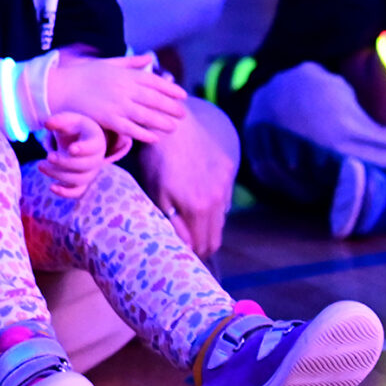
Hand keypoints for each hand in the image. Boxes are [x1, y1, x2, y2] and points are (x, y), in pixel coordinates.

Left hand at [37, 113, 110, 198]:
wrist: (78, 139)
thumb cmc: (73, 128)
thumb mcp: (68, 120)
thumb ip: (59, 120)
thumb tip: (47, 123)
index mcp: (96, 141)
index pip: (94, 147)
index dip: (84, 149)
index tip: (71, 149)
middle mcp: (97, 158)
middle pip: (86, 165)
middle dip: (66, 163)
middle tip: (48, 156)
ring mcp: (90, 172)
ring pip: (79, 179)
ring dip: (59, 175)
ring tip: (41, 165)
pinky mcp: (82, 182)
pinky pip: (77, 192)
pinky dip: (66, 193)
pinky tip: (52, 187)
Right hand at [47, 51, 189, 143]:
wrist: (59, 88)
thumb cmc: (83, 75)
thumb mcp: (108, 63)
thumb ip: (130, 63)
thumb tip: (149, 59)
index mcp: (126, 74)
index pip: (155, 81)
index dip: (171, 89)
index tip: (183, 95)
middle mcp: (125, 89)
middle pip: (155, 99)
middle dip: (171, 107)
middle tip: (184, 114)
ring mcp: (117, 105)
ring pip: (146, 115)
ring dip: (163, 122)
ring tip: (174, 127)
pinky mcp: (108, 119)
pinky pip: (130, 129)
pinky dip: (144, 134)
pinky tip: (155, 138)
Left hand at [138, 101, 237, 256]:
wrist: (174, 126)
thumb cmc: (158, 162)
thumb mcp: (157, 195)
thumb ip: (173, 224)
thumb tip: (187, 246)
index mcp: (199, 209)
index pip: (203, 245)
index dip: (193, 256)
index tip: (183, 258)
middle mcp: (217, 200)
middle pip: (215, 237)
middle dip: (203, 247)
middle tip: (189, 250)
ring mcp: (225, 184)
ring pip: (221, 219)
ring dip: (209, 228)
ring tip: (193, 228)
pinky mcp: (228, 170)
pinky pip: (224, 199)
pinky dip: (214, 207)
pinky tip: (200, 201)